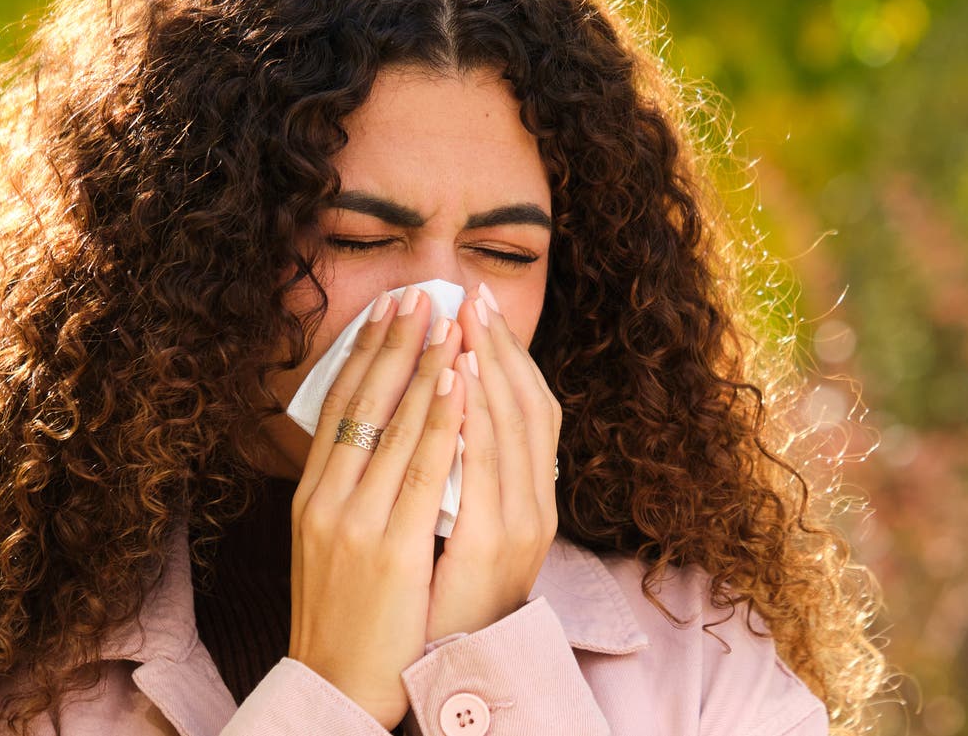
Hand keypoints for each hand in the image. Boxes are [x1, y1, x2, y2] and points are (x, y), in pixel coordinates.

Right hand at [289, 288, 466, 729]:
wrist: (335, 683)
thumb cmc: (343, 616)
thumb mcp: (330, 545)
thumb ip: (348, 494)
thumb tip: (372, 444)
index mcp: (313, 495)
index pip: (339, 407)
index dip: (364, 353)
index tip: (389, 310)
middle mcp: (327, 499)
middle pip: (362, 402)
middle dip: (395, 342)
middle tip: (421, 292)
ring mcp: (355, 521)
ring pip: (394, 424)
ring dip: (425, 364)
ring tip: (448, 318)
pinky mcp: (388, 546)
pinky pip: (421, 467)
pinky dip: (440, 418)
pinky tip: (458, 381)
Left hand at [426, 282, 561, 641]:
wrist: (433, 673)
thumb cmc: (435, 605)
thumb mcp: (458, 534)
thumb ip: (460, 479)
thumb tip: (444, 416)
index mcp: (529, 502)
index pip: (530, 409)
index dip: (509, 356)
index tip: (482, 309)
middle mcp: (534, 509)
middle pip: (526, 407)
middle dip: (497, 347)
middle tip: (472, 294)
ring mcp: (517, 526)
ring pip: (508, 428)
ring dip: (486, 369)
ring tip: (462, 320)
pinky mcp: (487, 545)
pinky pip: (480, 466)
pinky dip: (469, 418)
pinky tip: (453, 382)